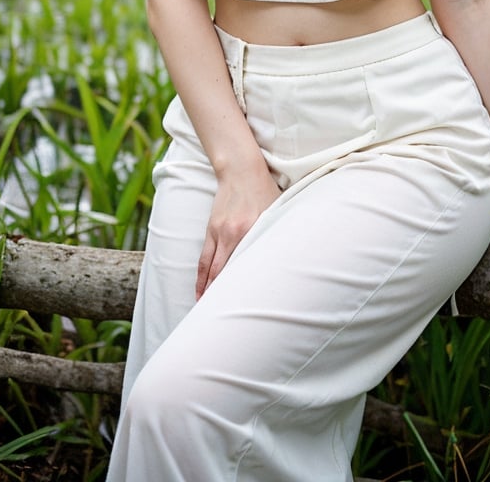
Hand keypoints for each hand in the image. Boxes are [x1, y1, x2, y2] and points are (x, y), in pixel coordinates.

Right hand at [196, 166, 281, 298]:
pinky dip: (201, 275)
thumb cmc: (263, 190)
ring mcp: (218, 232)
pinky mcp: (211, 229)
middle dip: (220, 297)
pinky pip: (204, 257)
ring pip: (209, 268)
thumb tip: (289, 257)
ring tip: (204, 311)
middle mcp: (232, 234)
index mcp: (251, 230)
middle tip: (220, 319)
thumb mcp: (276, 211)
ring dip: (206, 290)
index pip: (245, 266)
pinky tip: (200, 288)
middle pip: (223, 272)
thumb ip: (277, 232)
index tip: (244, 308)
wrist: (241, 169)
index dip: (242, 289)